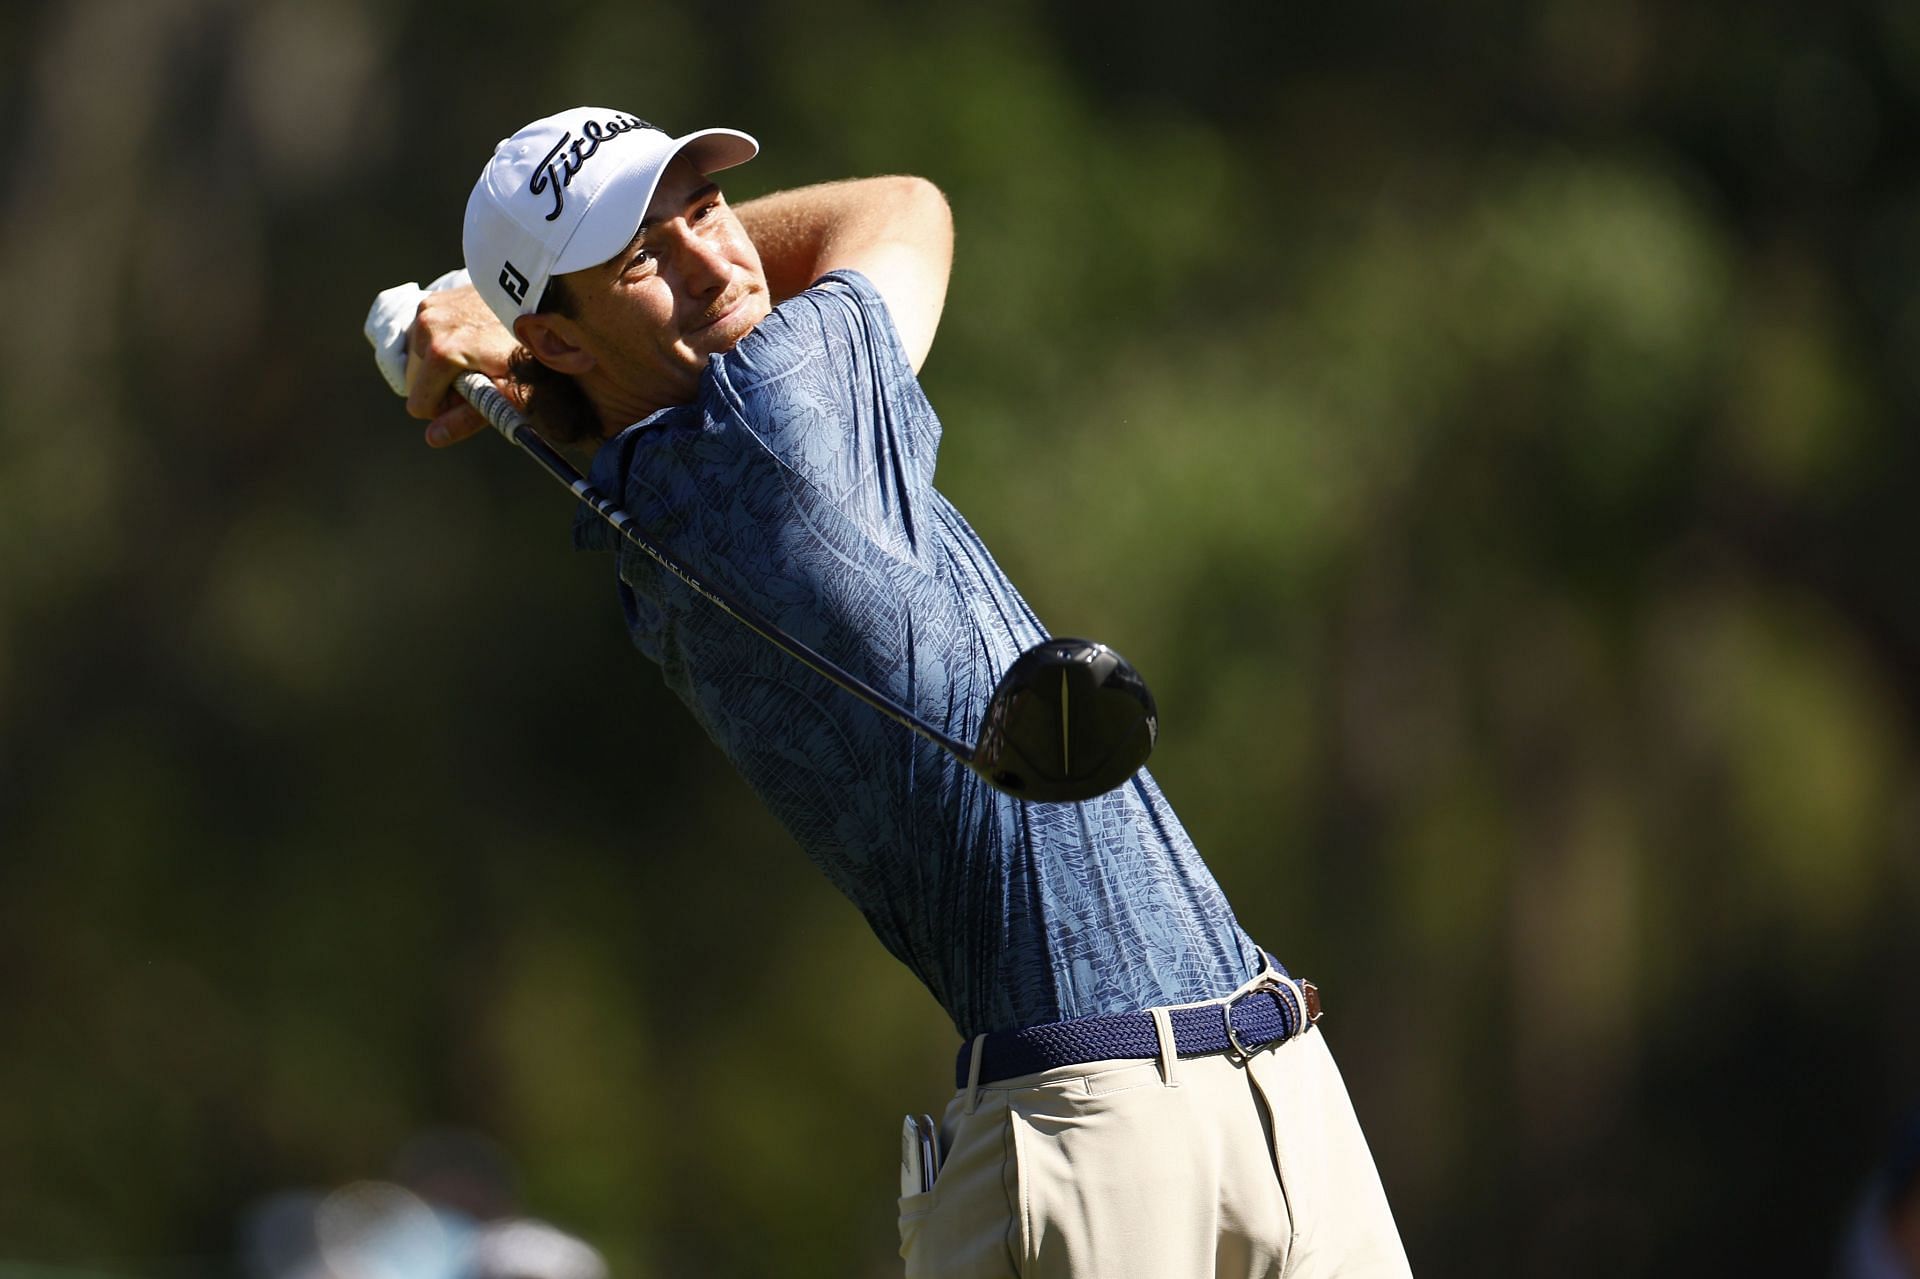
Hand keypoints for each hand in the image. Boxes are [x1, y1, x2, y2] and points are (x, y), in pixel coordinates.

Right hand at [404, 286, 520, 446]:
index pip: (420, 405)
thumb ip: (466, 418)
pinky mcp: (434, 299)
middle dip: (442, 385)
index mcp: (441, 353)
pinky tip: (472, 337)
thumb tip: (433, 438)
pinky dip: (441, 343)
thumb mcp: (506, 394)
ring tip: (478, 354)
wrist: (546, 306)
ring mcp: (429, 309)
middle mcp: (427, 327)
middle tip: (480, 374)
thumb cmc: (530, 353)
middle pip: (416, 382)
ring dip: (441, 365)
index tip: (475, 394)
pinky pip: (425, 338)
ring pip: (419, 360)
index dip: (447, 409)